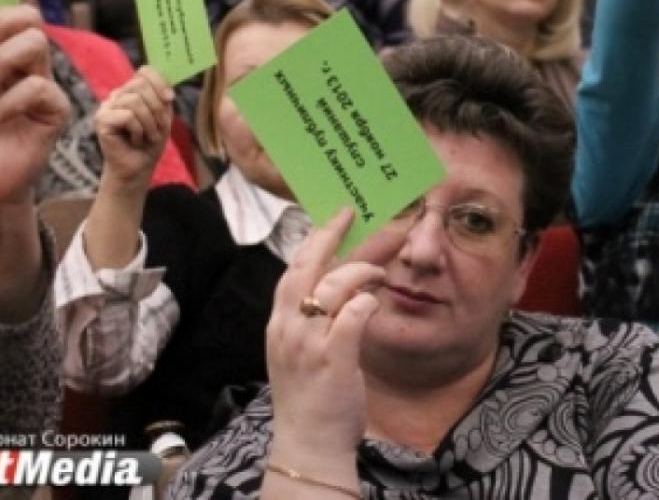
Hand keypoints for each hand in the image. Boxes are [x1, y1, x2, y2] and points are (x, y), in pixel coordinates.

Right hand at [96, 67, 173, 192]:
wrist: (138, 167)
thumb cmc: (150, 142)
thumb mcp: (163, 115)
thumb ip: (162, 96)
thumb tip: (168, 82)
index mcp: (132, 91)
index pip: (144, 71)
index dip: (160, 82)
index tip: (170, 98)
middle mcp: (117, 95)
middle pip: (140, 85)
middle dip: (157, 109)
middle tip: (158, 129)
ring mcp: (106, 107)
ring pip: (135, 102)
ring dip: (149, 123)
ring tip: (147, 137)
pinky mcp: (101, 120)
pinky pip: (128, 116)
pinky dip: (138, 131)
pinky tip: (134, 141)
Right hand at [266, 209, 383, 486]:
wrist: (308, 443)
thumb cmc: (310, 396)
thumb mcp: (300, 350)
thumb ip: (313, 319)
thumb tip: (341, 285)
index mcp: (279, 324)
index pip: (291, 270)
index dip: (312, 240)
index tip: (331, 218)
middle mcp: (288, 328)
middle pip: (306, 267)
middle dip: (329, 235)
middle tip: (350, 214)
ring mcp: (308, 343)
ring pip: (331, 285)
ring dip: (359, 270)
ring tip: (380, 270)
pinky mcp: (334, 358)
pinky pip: (353, 314)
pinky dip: (367, 302)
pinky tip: (376, 301)